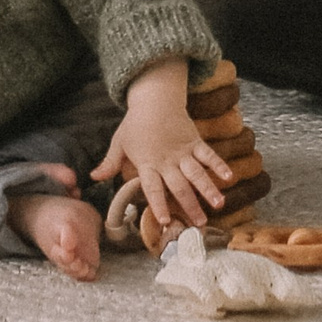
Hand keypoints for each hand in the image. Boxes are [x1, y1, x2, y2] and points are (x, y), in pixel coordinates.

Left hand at [93, 56, 233, 228]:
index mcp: (148, 163)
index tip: (166, 221)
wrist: (155, 97)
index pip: (153, 188)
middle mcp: (167, 161)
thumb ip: (109, 163)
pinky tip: (229, 177)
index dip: (159, 205)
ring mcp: (183, 152)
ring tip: (219, 205)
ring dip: (208, 189)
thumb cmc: (136, 123)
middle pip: (179, 186)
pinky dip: (218, 165)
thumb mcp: (119, 142)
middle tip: (200, 224)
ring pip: (197, 173)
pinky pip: (208, 155)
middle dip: (190, 205)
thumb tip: (92, 178)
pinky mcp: (195, 142)